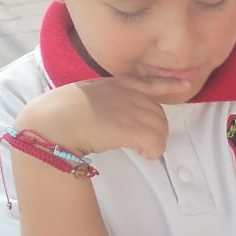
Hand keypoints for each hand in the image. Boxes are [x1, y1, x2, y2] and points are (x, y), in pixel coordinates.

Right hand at [16, 79, 169, 159]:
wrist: (51, 123)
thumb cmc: (58, 115)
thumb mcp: (84, 97)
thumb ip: (103, 100)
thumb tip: (111, 116)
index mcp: (114, 84)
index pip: (148, 82)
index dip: (169, 85)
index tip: (184, 84)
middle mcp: (126, 93)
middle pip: (159, 113)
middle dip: (154, 129)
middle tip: (137, 142)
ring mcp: (130, 109)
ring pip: (161, 128)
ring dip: (153, 142)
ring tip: (136, 148)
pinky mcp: (131, 127)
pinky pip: (157, 142)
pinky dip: (153, 151)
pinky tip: (141, 153)